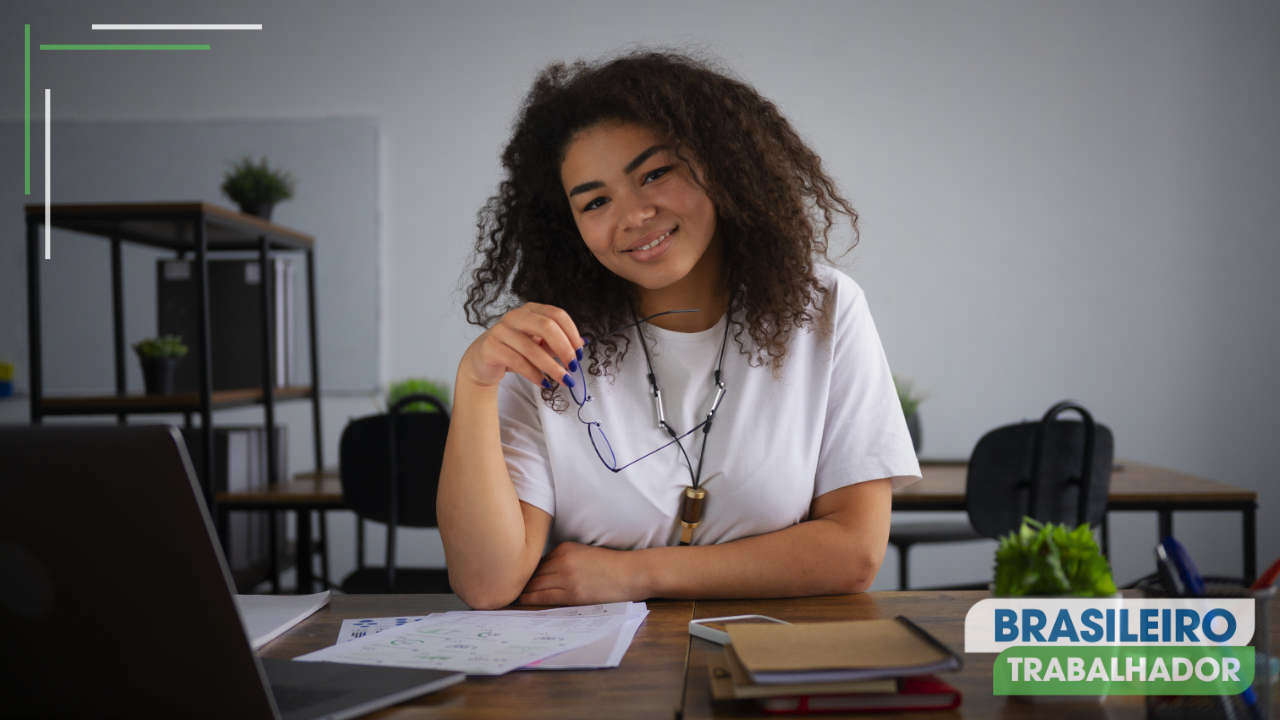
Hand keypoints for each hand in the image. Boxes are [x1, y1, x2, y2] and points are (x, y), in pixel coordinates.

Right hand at [458, 303, 584, 389]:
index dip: (572, 333)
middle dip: (564, 348)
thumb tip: (582, 344)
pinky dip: (534, 374)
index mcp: (531, 310)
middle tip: (573, 366)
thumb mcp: (539, 344)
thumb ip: (557, 343)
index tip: (579, 352)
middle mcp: (515, 316)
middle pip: (546, 326)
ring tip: (563, 380)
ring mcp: (501, 330)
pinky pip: (517, 361)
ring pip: (532, 348)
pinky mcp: (491, 347)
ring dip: (551, 367)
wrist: (483, 361)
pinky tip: (543, 382)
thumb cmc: (515, 350)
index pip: (557, 315)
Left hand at [518, 541, 648, 604]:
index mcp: (565, 548)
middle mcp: (562, 560)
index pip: (536, 562)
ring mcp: (567, 577)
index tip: (511, 578)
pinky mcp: (572, 593)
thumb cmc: (611, 566)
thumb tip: (542, 575)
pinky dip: (530, 600)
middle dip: (518, 582)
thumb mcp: (584, 554)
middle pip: (531, 573)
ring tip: (506, 598)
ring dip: (521, 592)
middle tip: (501, 589)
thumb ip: (563, 560)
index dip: (523, 573)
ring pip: (534, 585)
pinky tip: (521, 602)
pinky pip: (543, 597)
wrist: (632, 573)